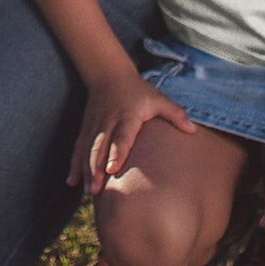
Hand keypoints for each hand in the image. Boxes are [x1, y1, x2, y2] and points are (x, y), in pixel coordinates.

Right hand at [70, 68, 195, 194]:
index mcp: (126, 115)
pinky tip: (71, 181)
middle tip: (95, 191)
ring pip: (88, 150)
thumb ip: (174, 113)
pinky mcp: (86, 129)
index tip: (113, 168)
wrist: (108, 73)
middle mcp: (108, 122)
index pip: (121, 136)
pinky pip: (78, 148)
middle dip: (96, 169)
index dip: (117, 152)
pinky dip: (74, 164)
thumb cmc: (137, 90)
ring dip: (86, 171)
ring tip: (88, 192)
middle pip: (100, 147)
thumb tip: (193, 130)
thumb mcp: (157, 98)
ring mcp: (95, 126)